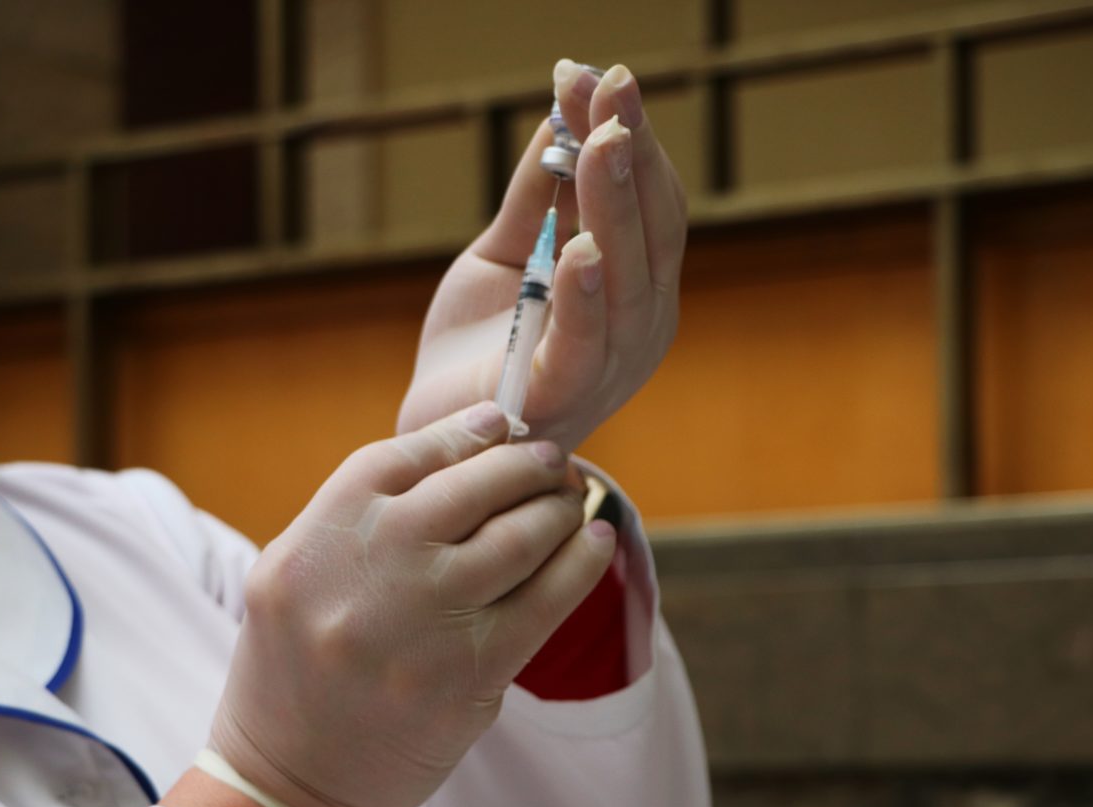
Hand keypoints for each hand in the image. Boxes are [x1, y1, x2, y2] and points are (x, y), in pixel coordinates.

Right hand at [209, 402, 616, 806]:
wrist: (293, 785)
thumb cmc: (297, 672)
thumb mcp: (292, 578)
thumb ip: (358, 519)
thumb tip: (465, 452)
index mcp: (314, 542)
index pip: (400, 459)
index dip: (460, 435)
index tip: (500, 424)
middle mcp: (369, 570)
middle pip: (469, 488)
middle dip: (522, 465)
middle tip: (550, 462)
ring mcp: (424, 622)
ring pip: (517, 537)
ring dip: (556, 509)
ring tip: (569, 501)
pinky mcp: (472, 672)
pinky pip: (547, 601)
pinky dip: (580, 564)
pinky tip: (595, 543)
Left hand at [398, 61, 687, 453]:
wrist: (442, 443)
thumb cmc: (480, 351)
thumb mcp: (504, 256)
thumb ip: (532, 196)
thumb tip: (554, 116)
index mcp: (637, 289)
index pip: (650, 202)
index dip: (629, 138)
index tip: (596, 76)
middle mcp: (642, 327)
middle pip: (649, 229)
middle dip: (630, 153)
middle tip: (610, 86)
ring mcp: (612, 367)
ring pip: (626, 279)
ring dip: (613, 206)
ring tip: (601, 142)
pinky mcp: (565, 401)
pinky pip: (584, 346)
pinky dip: (584, 298)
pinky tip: (576, 247)